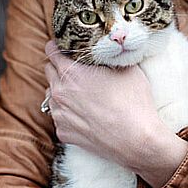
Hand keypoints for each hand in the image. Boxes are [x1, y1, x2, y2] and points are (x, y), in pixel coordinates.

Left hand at [44, 41, 187, 187]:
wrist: (137, 141)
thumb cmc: (134, 103)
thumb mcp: (126, 68)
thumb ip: (109, 56)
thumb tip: (107, 48)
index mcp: (71, 73)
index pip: (51, 51)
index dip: (57, 46)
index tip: (63, 46)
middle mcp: (60, 93)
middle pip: (49, 71)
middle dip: (59, 67)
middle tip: (77, 68)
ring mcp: (59, 115)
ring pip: (51, 95)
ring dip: (62, 90)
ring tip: (82, 93)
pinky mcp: (63, 133)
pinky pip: (59, 116)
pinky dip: (68, 112)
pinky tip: (85, 114)